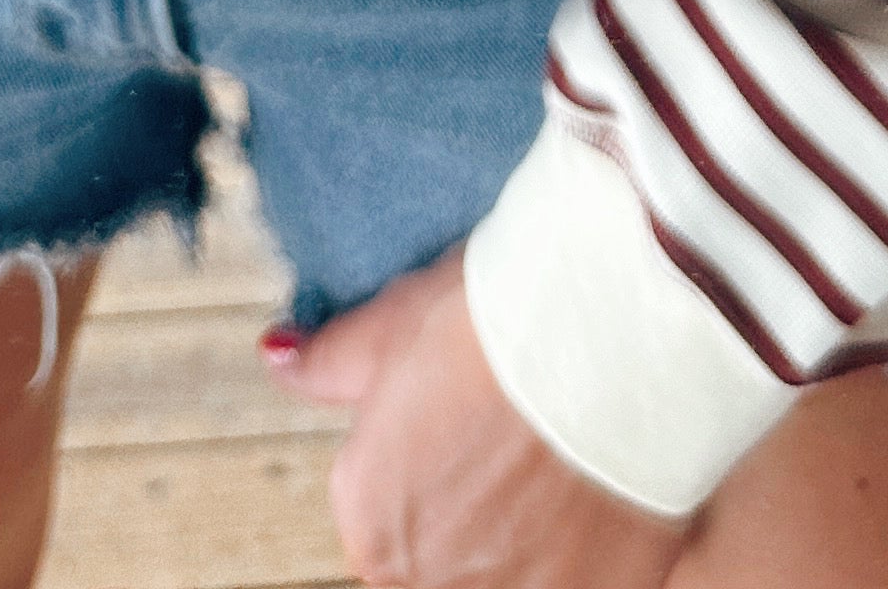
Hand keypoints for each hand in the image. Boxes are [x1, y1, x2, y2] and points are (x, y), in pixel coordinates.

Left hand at [270, 250, 692, 588]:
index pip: (380, 510)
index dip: (423, 456)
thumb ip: (329, 361)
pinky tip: (592, 490)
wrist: (606, 338)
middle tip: (508, 439)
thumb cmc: (493, 324)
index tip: (458, 421)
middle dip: (467, 506)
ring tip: (554, 463)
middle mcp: (427, 579)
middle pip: (439, 555)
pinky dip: (578, 549)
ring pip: (502, 572)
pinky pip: (567, 578)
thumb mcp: (391, 325)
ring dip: (519, 534)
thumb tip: (281, 355)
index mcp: (368, 522)